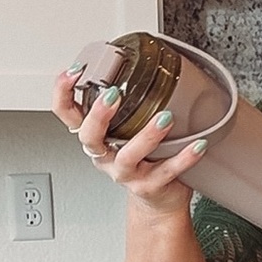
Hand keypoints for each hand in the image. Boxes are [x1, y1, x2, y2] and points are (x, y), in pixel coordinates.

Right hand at [51, 65, 206, 215]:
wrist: (158, 200)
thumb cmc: (143, 160)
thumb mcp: (126, 131)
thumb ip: (127, 106)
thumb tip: (144, 61)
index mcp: (96, 138)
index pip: (66, 113)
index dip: (63, 93)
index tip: (74, 71)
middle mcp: (105, 156)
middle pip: (89, 136)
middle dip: (99, 114)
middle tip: (113, 94)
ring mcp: (126, 173)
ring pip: (129, 156)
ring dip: (146, 135)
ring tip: (165, 118)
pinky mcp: (149, 186)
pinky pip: (167, 171)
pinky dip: (184, 157)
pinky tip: (198, 144)